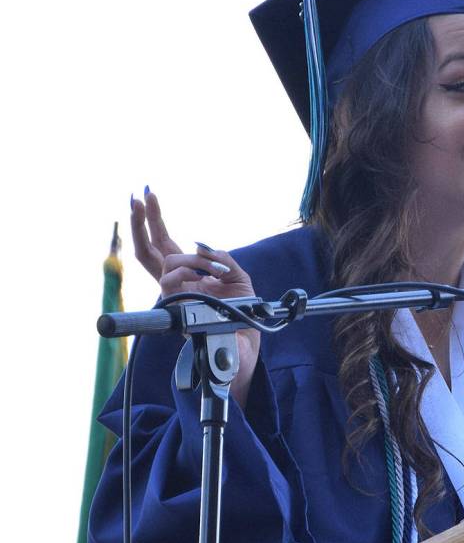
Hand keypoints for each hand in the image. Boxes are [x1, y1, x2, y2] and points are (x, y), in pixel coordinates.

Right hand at [130, 189, 259, 406]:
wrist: (244, 348)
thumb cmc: (243, 316)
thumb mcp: (239, 277)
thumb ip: (222, 259)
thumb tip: (203, 246)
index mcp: (189, 274)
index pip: (163, 243)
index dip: (153, 220)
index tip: (147, 195)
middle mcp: (176, 284)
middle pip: (149, 249)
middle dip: (141, 221)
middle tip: (139, 195)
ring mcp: (175, 296)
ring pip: (163, 264)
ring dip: (190, 258)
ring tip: (215, 268)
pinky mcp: (178, 310)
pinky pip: (172, 282)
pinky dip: (191, 271)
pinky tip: (210, 274)